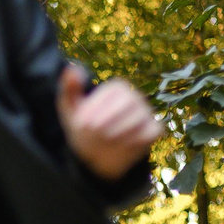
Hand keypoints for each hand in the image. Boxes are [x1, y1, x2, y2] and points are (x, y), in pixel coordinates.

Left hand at [57, 63, 162, 180]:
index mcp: (117, 88)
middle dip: (108, 119)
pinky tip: (120, 144)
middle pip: (128, 102)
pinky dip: (134, 141)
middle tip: (92, 131)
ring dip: (117, 132)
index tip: (81, 123)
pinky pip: (149, 133)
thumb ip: (69, 88)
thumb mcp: (70, 108)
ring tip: (104, 138)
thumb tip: (72, 68)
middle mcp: (136, 97)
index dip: (96, 107)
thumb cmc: (84, 127)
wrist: (95, 155)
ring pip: (138, 119)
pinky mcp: (153, 131)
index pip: (112, 91)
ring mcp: (147, 113)